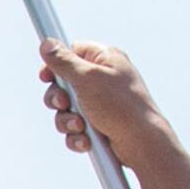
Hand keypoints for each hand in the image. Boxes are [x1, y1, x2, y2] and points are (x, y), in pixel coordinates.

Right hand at [39, 39, 168, 167]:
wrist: (142, 143)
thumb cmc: (122, 107)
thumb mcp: (88, 78)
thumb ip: (64, 62)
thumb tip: (47, 44)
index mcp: (105, 59)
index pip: (72, 51)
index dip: (56, 64)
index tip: (46, 76)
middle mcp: (102, 79)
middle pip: (64, 83)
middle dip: (59, 98)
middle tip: (64, 103)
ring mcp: (100, 103)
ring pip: (66, 109)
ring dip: (67, 120)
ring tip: (80, 126)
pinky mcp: (98, 125)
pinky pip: (75, 128)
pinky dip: (76, 135)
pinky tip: (86, 140)